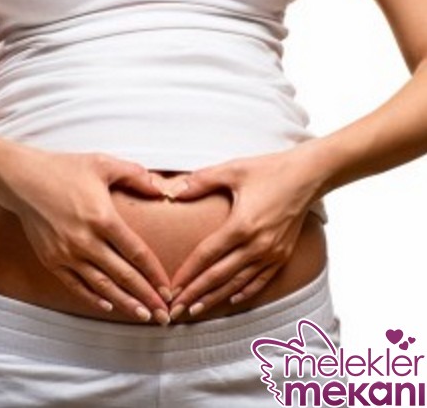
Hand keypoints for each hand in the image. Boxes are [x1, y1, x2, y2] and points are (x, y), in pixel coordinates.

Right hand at [0, 148, 171, 324]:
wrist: (21, 179)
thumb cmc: (63, 169)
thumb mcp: (104, 164)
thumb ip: (137, 176)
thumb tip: (163, 190)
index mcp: (103, 218)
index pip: (137, 253)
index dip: (156, 274)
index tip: (169, 289)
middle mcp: (85, 241)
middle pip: (124, 276)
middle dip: (147, 297)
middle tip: (164, 314)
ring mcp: (66, 253)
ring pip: (102, 286)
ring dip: (125, 303)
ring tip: (143, 316)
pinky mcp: (51, 260)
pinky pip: (76, 285)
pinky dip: (93, 298)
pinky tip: (108, 307)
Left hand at [168, 146, 324, 318]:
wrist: (309, 175)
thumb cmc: (270, 170)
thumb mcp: (232, 170)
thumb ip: (200, 181)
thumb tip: (172, 190)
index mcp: (242, 225)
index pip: (207, 256)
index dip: (187, 273)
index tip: (171, 288)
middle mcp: (257, 244)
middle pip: (218, 276)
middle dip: (194, 294)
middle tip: (175, 310)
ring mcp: (272, 253)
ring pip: (237, 283)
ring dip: (214, 298)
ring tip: (194, 310)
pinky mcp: (282, 255)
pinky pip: (260, 280)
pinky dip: (243, 292)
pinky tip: (230, 300)